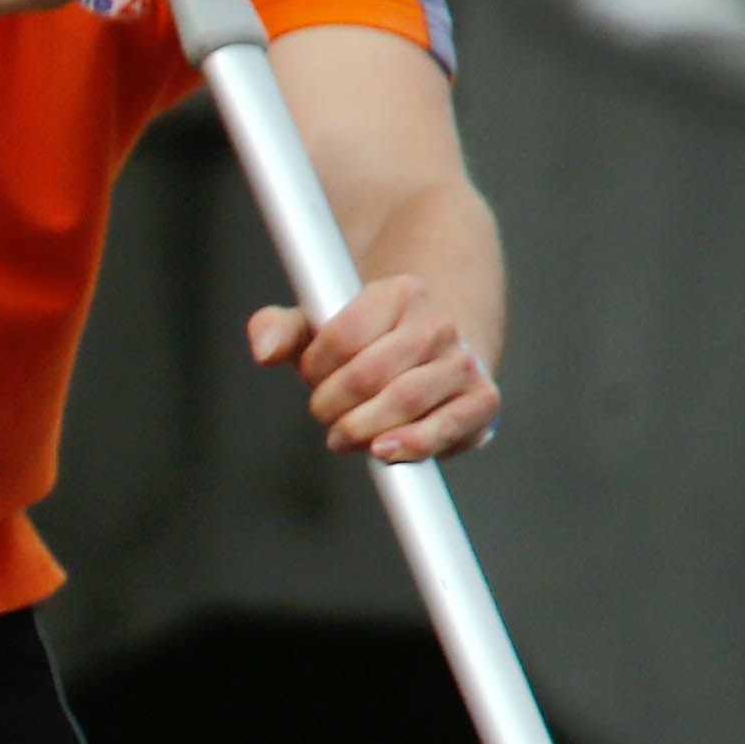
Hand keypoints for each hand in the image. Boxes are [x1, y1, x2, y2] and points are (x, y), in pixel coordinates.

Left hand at [248, 269, 500, 463]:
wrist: (431, 359)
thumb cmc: (367, 348)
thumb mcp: (321, 330)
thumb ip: (283, 332)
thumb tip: (262, 348)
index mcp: (401, 292)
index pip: (343, 336)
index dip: (314, 368)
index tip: (311, 377)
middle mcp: (439, 323)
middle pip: (368, 374)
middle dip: (331, 404)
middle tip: (324, 413)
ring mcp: (463, 362)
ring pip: (403, 401)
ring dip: (360, 428)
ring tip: (343, 435)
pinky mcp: (482, 401)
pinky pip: (447, 427)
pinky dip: (412, 444)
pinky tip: (383, 450)